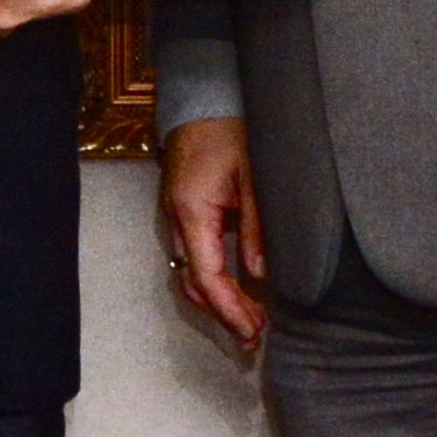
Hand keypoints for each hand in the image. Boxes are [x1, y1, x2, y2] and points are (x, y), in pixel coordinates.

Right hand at [157, 116, 272, 348]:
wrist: (204, 100)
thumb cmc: (231, 132)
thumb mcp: (254, 177)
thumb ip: (256, 225)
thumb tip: (259, 271)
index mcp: (194, 213)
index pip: (208, 276)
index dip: (229, 308)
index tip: (252, 330)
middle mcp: (178, 220)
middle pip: (194, 283)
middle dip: (223, 313)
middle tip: (254, 336)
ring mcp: (176, 216)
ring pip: (190, 273)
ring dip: (216, 300)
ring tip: (248, 320)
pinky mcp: (183, 211)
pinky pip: (193, 256)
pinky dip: (212, 280)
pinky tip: (235, 288)